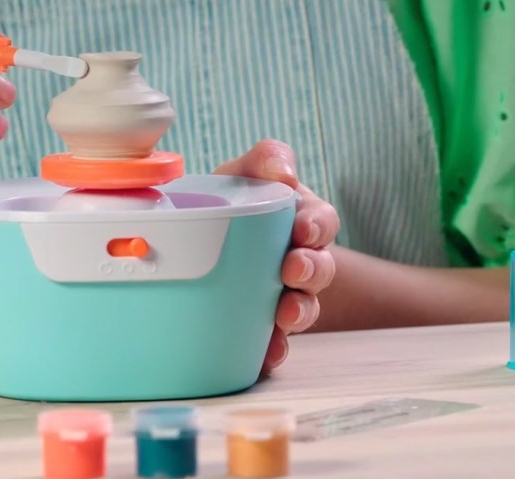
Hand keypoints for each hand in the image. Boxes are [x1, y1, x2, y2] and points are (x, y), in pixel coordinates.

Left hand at [214, 140, 338, 371]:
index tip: (303, 230)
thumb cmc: (227, 201)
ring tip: (285, 315)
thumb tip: (285, 175)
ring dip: (299, 311)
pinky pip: (274, 342)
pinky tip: (267, 353)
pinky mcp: (260, 325)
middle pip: (321, 268)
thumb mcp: (243, 172)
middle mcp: (297, 260)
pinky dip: (274, 349)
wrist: (192, 240)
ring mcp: (282, 294)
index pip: (322, 223)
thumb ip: (267, 159)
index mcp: (299, 221)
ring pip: (304, 307)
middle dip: (312, 269)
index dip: (318, 227)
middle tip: (292, 268)